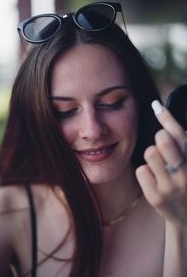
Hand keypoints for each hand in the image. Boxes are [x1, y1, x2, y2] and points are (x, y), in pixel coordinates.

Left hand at [136, 100, 186, 226]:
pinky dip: (145, 172)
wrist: (186, 216)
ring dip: (152, 157)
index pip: (180, 135)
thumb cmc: (185, 181)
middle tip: (163, 147)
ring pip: (149, 153)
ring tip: (159, 166)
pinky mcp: (155, 197)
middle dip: (159, 139)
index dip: (167, 117)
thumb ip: (178, 139)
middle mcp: (185, 173)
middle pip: (162, 140)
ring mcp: (170, 187)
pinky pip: (141, 170)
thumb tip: (159, 110)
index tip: (156, 105)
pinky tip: (154, 180)